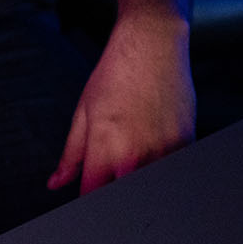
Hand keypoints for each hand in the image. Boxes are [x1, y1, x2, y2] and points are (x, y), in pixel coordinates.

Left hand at [48, 10, 192, 194]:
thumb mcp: (83, 111)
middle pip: (123, 195)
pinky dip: (162, 166)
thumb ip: (70, 154)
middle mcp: (135, 155)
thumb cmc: (116, 71)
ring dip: (139, 177)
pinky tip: (154, 150)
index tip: (88, 198)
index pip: (92, 195)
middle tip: (111, 178)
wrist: (152, 42)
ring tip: (133, 156)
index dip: (88, 201)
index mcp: (104, 147)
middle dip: (113, 190)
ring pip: (150, 185)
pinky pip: (173, 169)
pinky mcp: (187, 143)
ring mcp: (165, 151)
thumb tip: (56, 183)